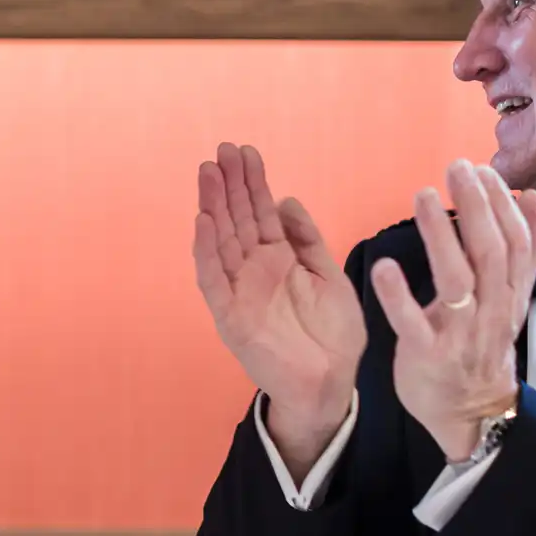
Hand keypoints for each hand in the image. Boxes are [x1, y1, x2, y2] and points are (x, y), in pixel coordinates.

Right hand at [194, 143, 367, 463]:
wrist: (331, 384)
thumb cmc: (332, 336)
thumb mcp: (329, 276)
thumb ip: (307, 240)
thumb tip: (284, 201)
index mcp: (278, 260)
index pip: (258, 214)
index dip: (252, 183)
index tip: (244, 152)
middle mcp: (253, 271)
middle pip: (236, 220)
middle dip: (229, 185)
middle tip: (220, 151)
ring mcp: (240, 292)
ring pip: (221, 241)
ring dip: (213, 207)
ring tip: (208, 174)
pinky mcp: (231, 317)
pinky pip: (214, 280)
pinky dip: (207, 251)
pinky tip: (204, 222)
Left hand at [369, 160, 535, 462]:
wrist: (468, 409)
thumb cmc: (479, 343)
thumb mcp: (506, 296)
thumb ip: (520, 252)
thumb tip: (531, 199)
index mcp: (509, 292)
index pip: (515, 241)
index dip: (502, 204)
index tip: (483, 170)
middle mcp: (491, 309)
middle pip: (490, 252)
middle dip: (476, 207)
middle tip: (456, 168)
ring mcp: (460, 333)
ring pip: (457, 280)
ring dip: (441, 236)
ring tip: (422, 195)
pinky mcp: (427, 355)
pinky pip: (413, 324)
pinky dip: (399, 296)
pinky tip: (384, 267)